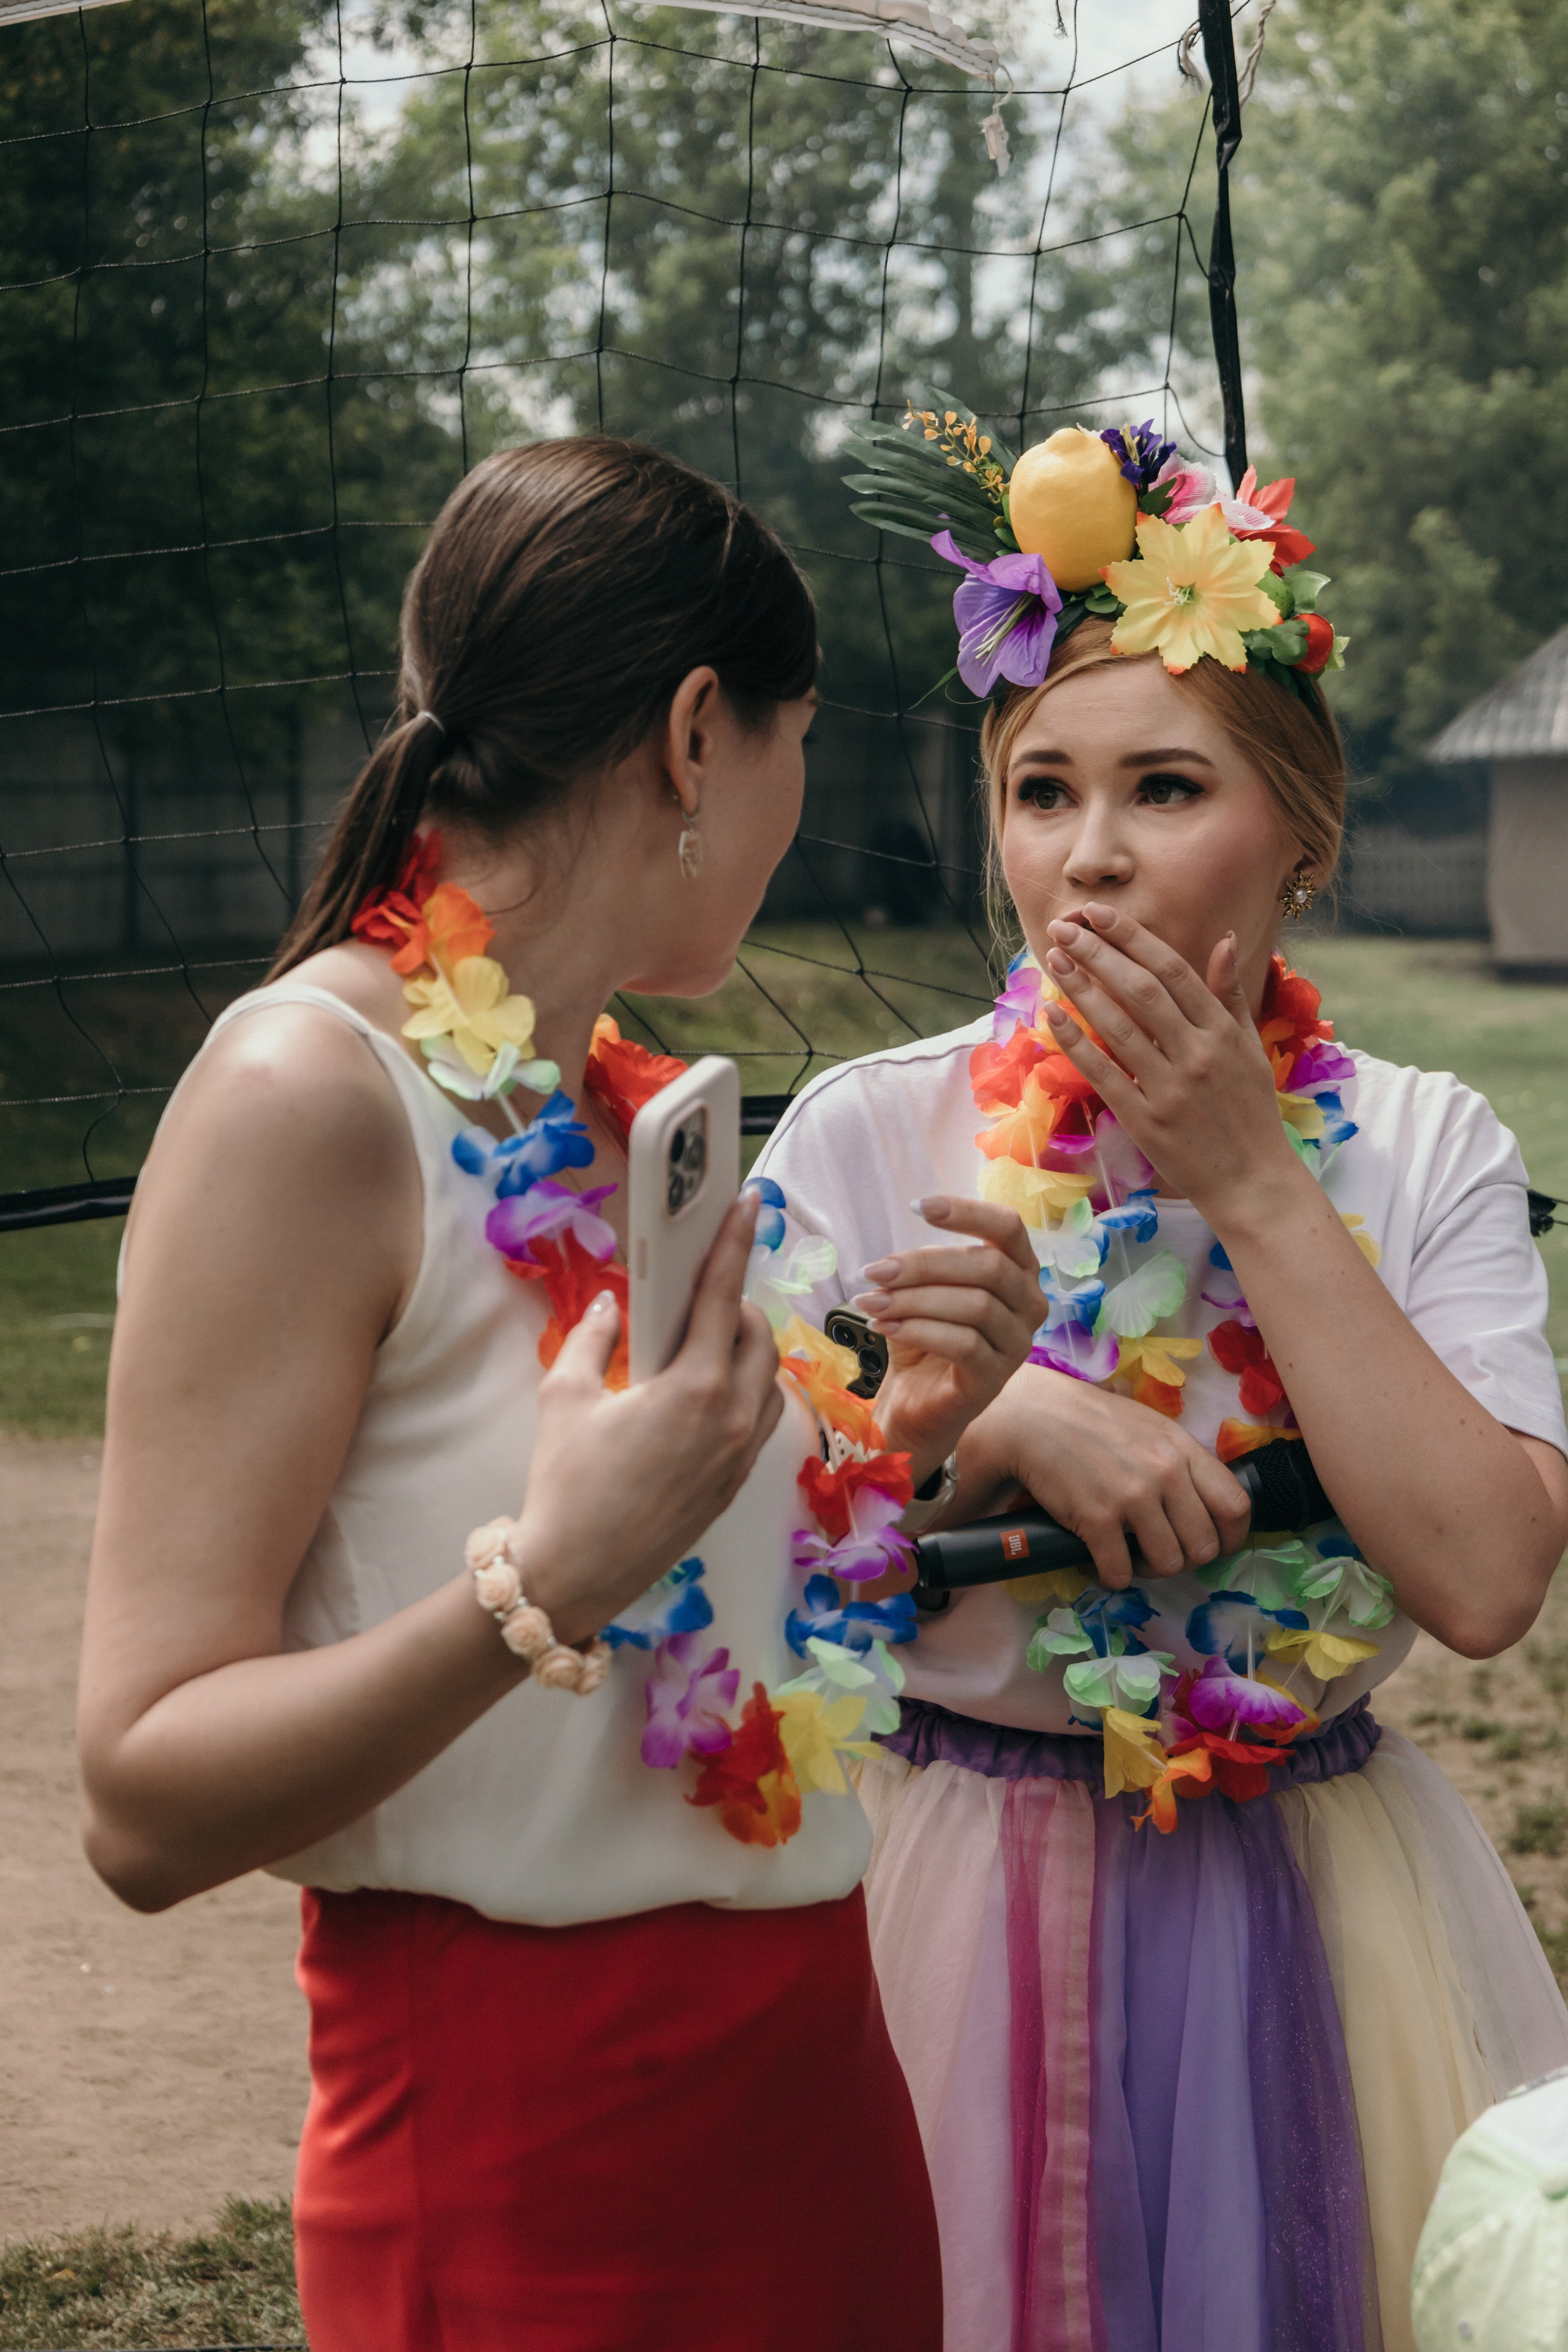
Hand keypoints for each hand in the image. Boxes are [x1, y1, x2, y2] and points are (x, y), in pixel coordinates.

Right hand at [515, 1195, 785, 1641]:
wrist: (574, 1573)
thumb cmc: (565, 1485)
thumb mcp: (565, 1398)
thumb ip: (594, 1338)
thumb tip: (612, 1306)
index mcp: (695, 1388)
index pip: (724, 1297)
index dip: (735, 1243)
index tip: (749, 1203)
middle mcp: (732, 1419)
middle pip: (760, 1337)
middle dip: (738, 1305)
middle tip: (701, 1294)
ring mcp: (739, 1455)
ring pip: (770, 1381)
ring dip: (750, 1352)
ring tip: (707, 1342)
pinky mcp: (734, 1484)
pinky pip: (761, 1420)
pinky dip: (748, 1393)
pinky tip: (709, 1393)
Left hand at [851, 1196, 1041, 1483]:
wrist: (916, 1402)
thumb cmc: (924, 1337)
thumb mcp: (925, 1291)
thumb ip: (925, 1267)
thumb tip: (892, 1261)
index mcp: (1018, 1271)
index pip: (1008, 1227)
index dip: (967, 1211)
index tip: (917, 1206)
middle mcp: (1030, 1304)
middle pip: (988, 1266)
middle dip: (925, 1264)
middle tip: (875, 1270)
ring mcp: (1018, 1344)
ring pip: (976, 1305)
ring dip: (914, 1299)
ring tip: (871, 1302)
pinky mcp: (996, 1378)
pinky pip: (964, 1344)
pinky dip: (919, 1330)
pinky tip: (884, 1327)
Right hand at [958, 1363, 1251, 1588]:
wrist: (1031, 1416)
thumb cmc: (1089, 1422)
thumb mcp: (1149, 1430)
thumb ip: (1179, 1462)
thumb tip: (1202, 1506)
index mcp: (1184, 1449)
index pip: (1236, 1507)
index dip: (1230, 1538)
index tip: (1211, 1547)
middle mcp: (1167, 1472)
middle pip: (1205, 1546)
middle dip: (1183, 1560)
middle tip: (1156, 1552)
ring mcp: (1133, 1496)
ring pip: (1168, 1564)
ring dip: (1147, 1570)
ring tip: (1126, 1556)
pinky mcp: (1097, 1518)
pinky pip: (1120, 1573)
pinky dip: (1110, 1577)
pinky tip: (1097, 1562)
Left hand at [1040, 901, 1302, 1219]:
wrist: (1252, 1181)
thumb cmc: (1250, 1112)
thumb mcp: (1249, 1048)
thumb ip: (1231, 994)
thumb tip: (1226, 939)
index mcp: (1222, 1032)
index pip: (1172, 970)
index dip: (1132, 937)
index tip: (1099, 914)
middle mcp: (1197, 1054)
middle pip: (1141, 990)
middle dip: (1099, 954)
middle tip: (1064, 928)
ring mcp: (1170, 1089)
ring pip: (1119, 1027)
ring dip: (1082, 989)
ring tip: (1054, 960)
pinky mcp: (1146, 1121)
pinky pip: (1105, 1075)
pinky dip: (1077, 1043)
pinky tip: (1054, 1016)